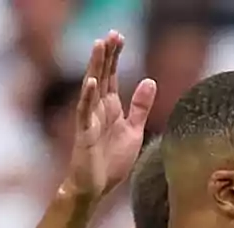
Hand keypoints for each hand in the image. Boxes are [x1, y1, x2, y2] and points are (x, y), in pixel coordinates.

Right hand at [65, 31, 156, 200]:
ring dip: (95, 67)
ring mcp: (89, 120)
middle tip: (113, 33)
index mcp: (110, 108)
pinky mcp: (84, 134)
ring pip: (91, 88)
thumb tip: (149, 80)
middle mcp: (98, 110)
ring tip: (99, 45)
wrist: (96, 188)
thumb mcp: (133, 131)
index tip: (119, 37)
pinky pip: (85, 113)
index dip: (115, 57)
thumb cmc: (111, 161)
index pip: (111, 76)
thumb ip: (140, 107)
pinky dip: (87, 97)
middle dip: (107, 55)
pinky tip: (91, 82)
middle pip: (102, 75)